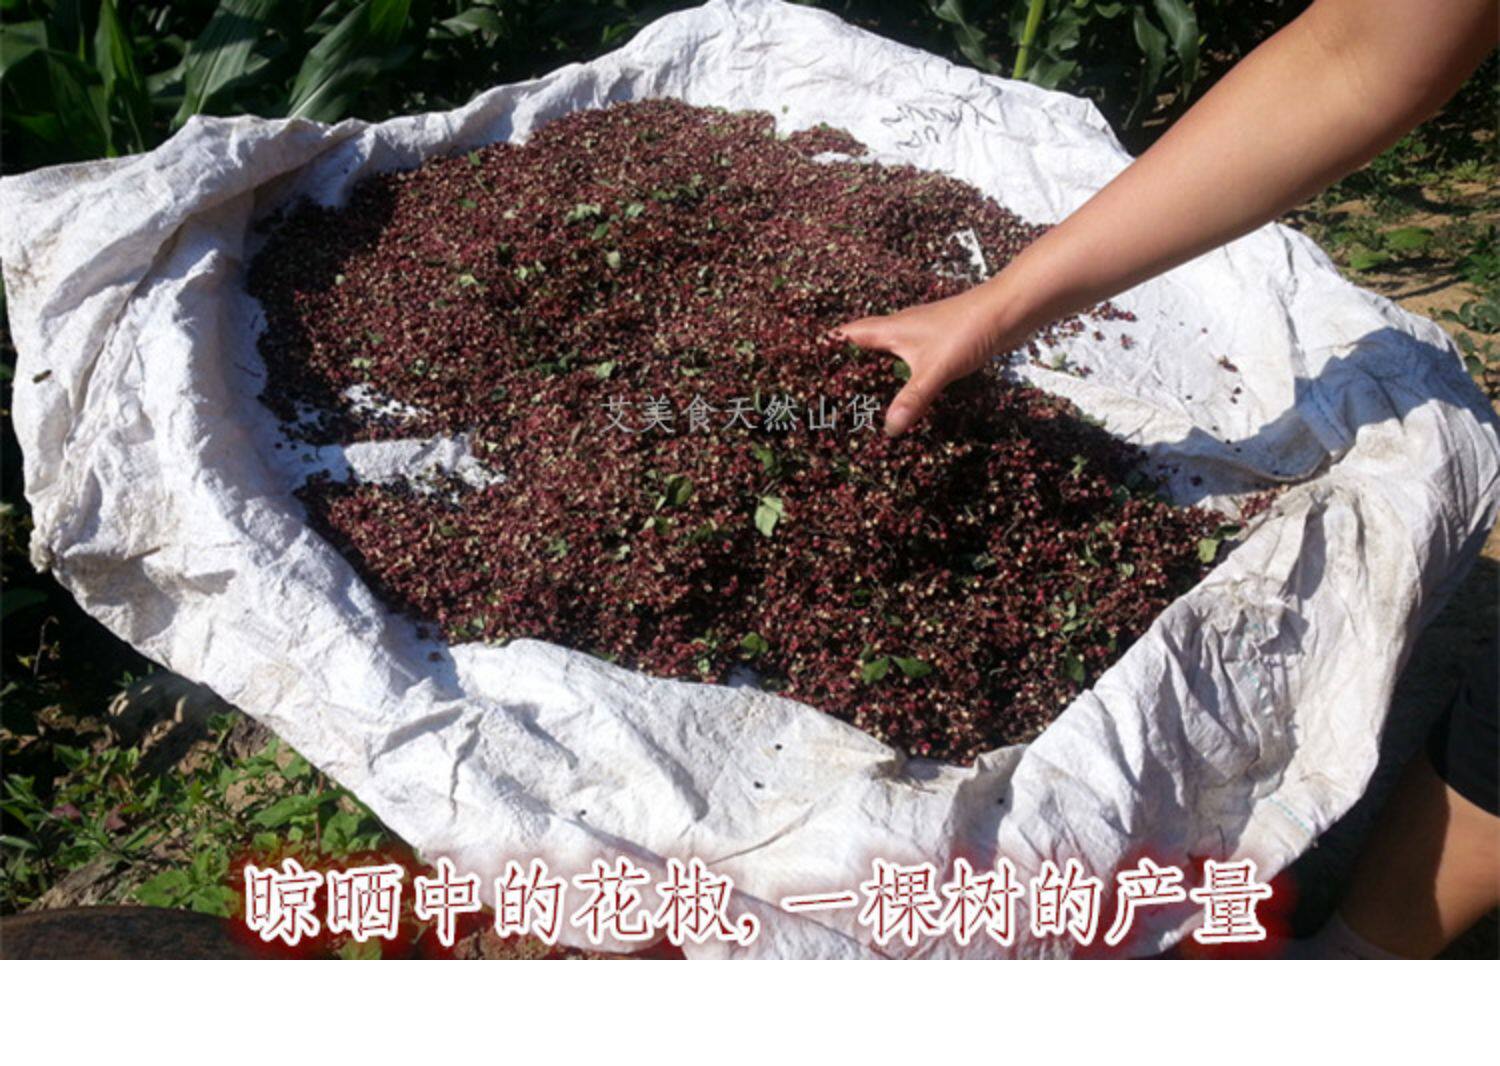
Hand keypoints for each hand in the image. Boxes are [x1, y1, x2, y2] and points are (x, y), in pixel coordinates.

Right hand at [834, 282, 1016, 435]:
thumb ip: (912, 398)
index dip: (826, 348)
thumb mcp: (935, 369)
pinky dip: (901, 376)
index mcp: (890, 330)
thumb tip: (889, 430)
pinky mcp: (940, 344)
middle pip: (863, 345)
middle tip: (829, 391)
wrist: (1009, 310)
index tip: (806, 366)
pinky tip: (906, 394)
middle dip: (846, 365)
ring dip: (875, 371)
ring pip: (888, 353)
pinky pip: (910, 361)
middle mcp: (900, 329)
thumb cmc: (967, 331)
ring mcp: (921, 336)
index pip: (847, 335)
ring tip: (860, 398)